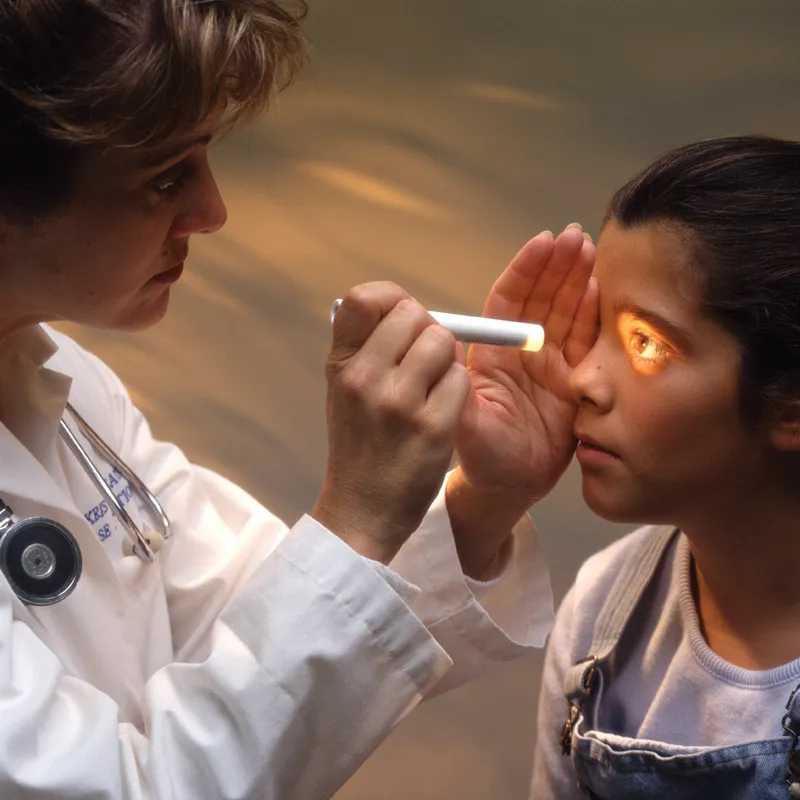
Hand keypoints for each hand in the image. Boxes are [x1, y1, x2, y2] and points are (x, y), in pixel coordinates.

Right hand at [313, 282, 470, 563]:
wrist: (362, 512)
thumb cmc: (361, 445)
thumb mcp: (346, 392)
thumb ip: (368, 348)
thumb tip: (408, 308)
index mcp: (340, 365)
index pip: (362, 298)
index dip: (391, 300)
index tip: (401, 320)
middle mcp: (364, 378)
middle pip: (414, 314)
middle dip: (428, 331)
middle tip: (425, 361)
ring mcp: (398, 403)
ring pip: (444, 342)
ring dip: (447, 361)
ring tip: (432, 389)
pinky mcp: (432, 427)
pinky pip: (461, 379)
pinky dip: (458, 391)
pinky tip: (442, 412)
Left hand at [446, 226, 597, 575]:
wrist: (511, 487)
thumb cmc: (483, 459)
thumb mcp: (468, 430)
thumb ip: (461, 397)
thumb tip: (444, 355)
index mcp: (494, 355)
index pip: (509, 301)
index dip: (525, 270)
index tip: (541, 242)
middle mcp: (523, 354)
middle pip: (542, 298)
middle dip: (557, 265)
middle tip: (575, 236)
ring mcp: (552, 366)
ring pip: (567, 313)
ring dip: (578, 281)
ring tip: (591, 249)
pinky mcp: (577, 382)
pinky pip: (589, 342)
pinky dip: (597, 315)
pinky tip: (604, 290)